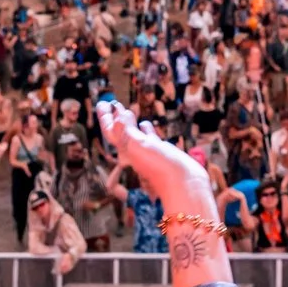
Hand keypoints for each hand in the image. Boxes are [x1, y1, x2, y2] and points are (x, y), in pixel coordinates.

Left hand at [97, 98, 216, 218]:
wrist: (184, 184)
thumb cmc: (160, 167)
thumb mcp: (138, 146)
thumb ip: (126, 130)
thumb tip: (118, 114)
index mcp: (126, 149)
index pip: (111, 131)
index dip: (105, 117)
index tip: (103, 103)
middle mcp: (134, 152)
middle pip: (120, 131)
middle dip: (114, 117)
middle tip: (110, 103)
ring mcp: (148, 152)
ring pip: (135, 134)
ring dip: (130, 122)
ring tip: (128, 111)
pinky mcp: (161, 152)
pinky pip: (149, 138)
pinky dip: (146, 129)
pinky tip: (146, 125)